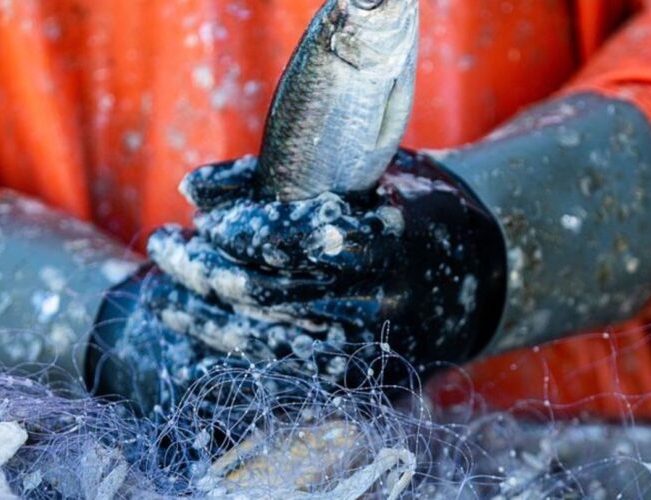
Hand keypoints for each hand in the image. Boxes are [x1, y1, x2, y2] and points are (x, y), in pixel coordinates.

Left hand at [144, 150, 505, 388]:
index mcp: (390, 238)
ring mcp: (375, 349)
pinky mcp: (367, 380)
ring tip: (165, 293)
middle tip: (164, 246)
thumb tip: (191, 187)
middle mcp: (384, 300)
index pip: (297, 237)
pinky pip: (285, 373)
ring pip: (267, 341)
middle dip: (203, 270)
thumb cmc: (411, 210)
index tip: (205, 221)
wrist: (485, 276)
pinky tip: (202, 331)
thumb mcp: (363, 175)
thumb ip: (280, 178)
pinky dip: (235, 352)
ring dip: (204, 317)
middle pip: (270, 293)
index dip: (241, 229)